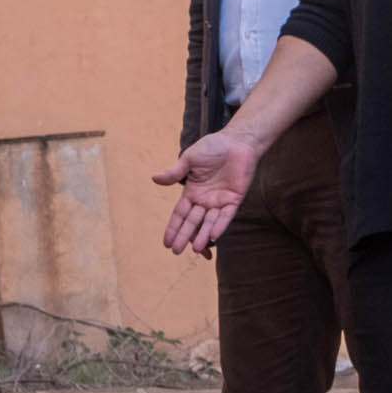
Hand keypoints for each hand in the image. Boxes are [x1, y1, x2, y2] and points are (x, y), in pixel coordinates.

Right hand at [151, 132, 259, 254]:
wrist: (237, 142)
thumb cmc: (213, 147)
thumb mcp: (189, 159)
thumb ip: (175, 172)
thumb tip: (154, 179)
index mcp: (192, 192)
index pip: (180, 214)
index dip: (173, 227)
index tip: (166, 242)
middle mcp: (205, 200)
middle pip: (192, 222)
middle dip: (184, 236)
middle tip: (176, 251)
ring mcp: (220, 201)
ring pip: (209, 223)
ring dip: (202, 235)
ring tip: (196, 249)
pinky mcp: (234, 199)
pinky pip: (226, 216)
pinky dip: (220, 225)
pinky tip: (214, 236)